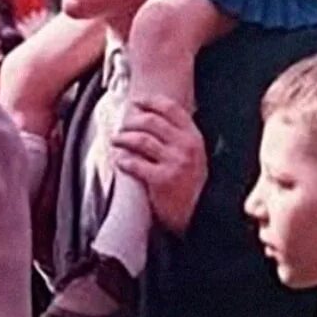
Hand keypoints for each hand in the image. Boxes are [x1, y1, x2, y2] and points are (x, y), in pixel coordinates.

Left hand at [111, 94, 206, 234]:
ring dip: (123, 138)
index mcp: (194, 137)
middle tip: (122, 126)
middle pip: (151, 121)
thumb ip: (180, 135)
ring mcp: (175, 163)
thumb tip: (155, 113)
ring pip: (141, 140)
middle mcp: (186, 146)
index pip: (170, 108)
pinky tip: (119, 160)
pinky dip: (124, 160)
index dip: (150, 101)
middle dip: (131, 121)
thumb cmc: (191, 183)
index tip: (136, 101)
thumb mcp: (195, 155)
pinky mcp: (163, 180)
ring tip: (116, 140)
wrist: (200, 215)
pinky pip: (136, 164)